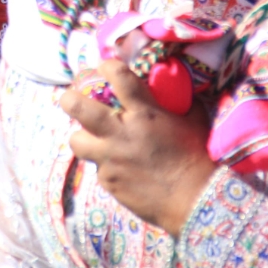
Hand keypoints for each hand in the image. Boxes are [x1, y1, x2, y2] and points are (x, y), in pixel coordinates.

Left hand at [57, 59, 217, 236]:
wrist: (196, 202)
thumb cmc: (199, 158)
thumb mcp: (193, 121)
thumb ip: (178, 103)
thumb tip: (175, 90)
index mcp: (144, 113)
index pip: (118, 78)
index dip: (107, 66)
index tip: (104, 66)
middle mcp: (121, 133)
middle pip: (78, 108)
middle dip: (69, 99)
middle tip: (71, 98)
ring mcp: (111, 159)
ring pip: (77, 141)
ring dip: (83, 137)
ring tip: (92, 138)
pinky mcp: (108, 181)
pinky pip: (98, 168)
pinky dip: (106, 165)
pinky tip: (120, 168)